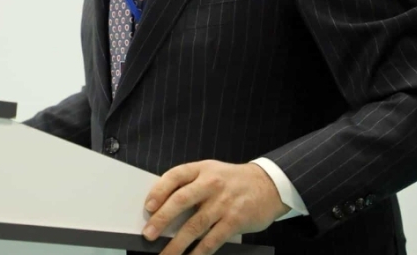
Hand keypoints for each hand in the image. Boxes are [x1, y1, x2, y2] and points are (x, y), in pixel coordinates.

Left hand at [142, 160, 289, 254]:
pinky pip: (212, 240)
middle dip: (161, 219)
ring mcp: (223, 203)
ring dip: (177, 243)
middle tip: (148, 234)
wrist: (269, 185)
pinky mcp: (234, 221)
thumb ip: (191, 184)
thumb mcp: (211, 171)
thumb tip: (163, 207)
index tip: (147, 206)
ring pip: (195, 225)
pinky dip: (199, 252)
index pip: (175, 177)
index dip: (158, 191)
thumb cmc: (233, 180)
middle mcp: (211, 184)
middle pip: (181, 201)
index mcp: (201, 169)